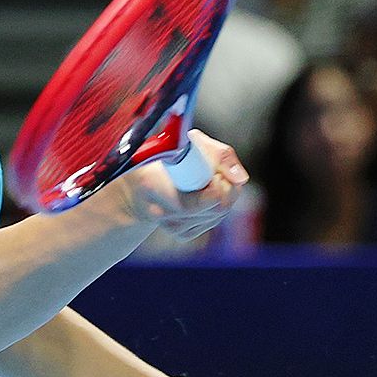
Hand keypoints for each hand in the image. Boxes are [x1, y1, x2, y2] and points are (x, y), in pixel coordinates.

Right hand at [117, 130, 248, 240]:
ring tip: (208, 178)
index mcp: (152, 183)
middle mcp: (160, 211)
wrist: (135, 187)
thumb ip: (218, 154)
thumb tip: (241, 179)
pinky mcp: (182, 234)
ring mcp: (171, 226)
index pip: (198, 197)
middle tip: (217, 170)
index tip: (215, 171)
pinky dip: (216, 205)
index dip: (217, 184)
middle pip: (216, 207)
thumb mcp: (186, 142)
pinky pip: (214, 220)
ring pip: (219, 214)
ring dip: (223, 194)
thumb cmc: (161, 157)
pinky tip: (202, 192)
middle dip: (226, 186)